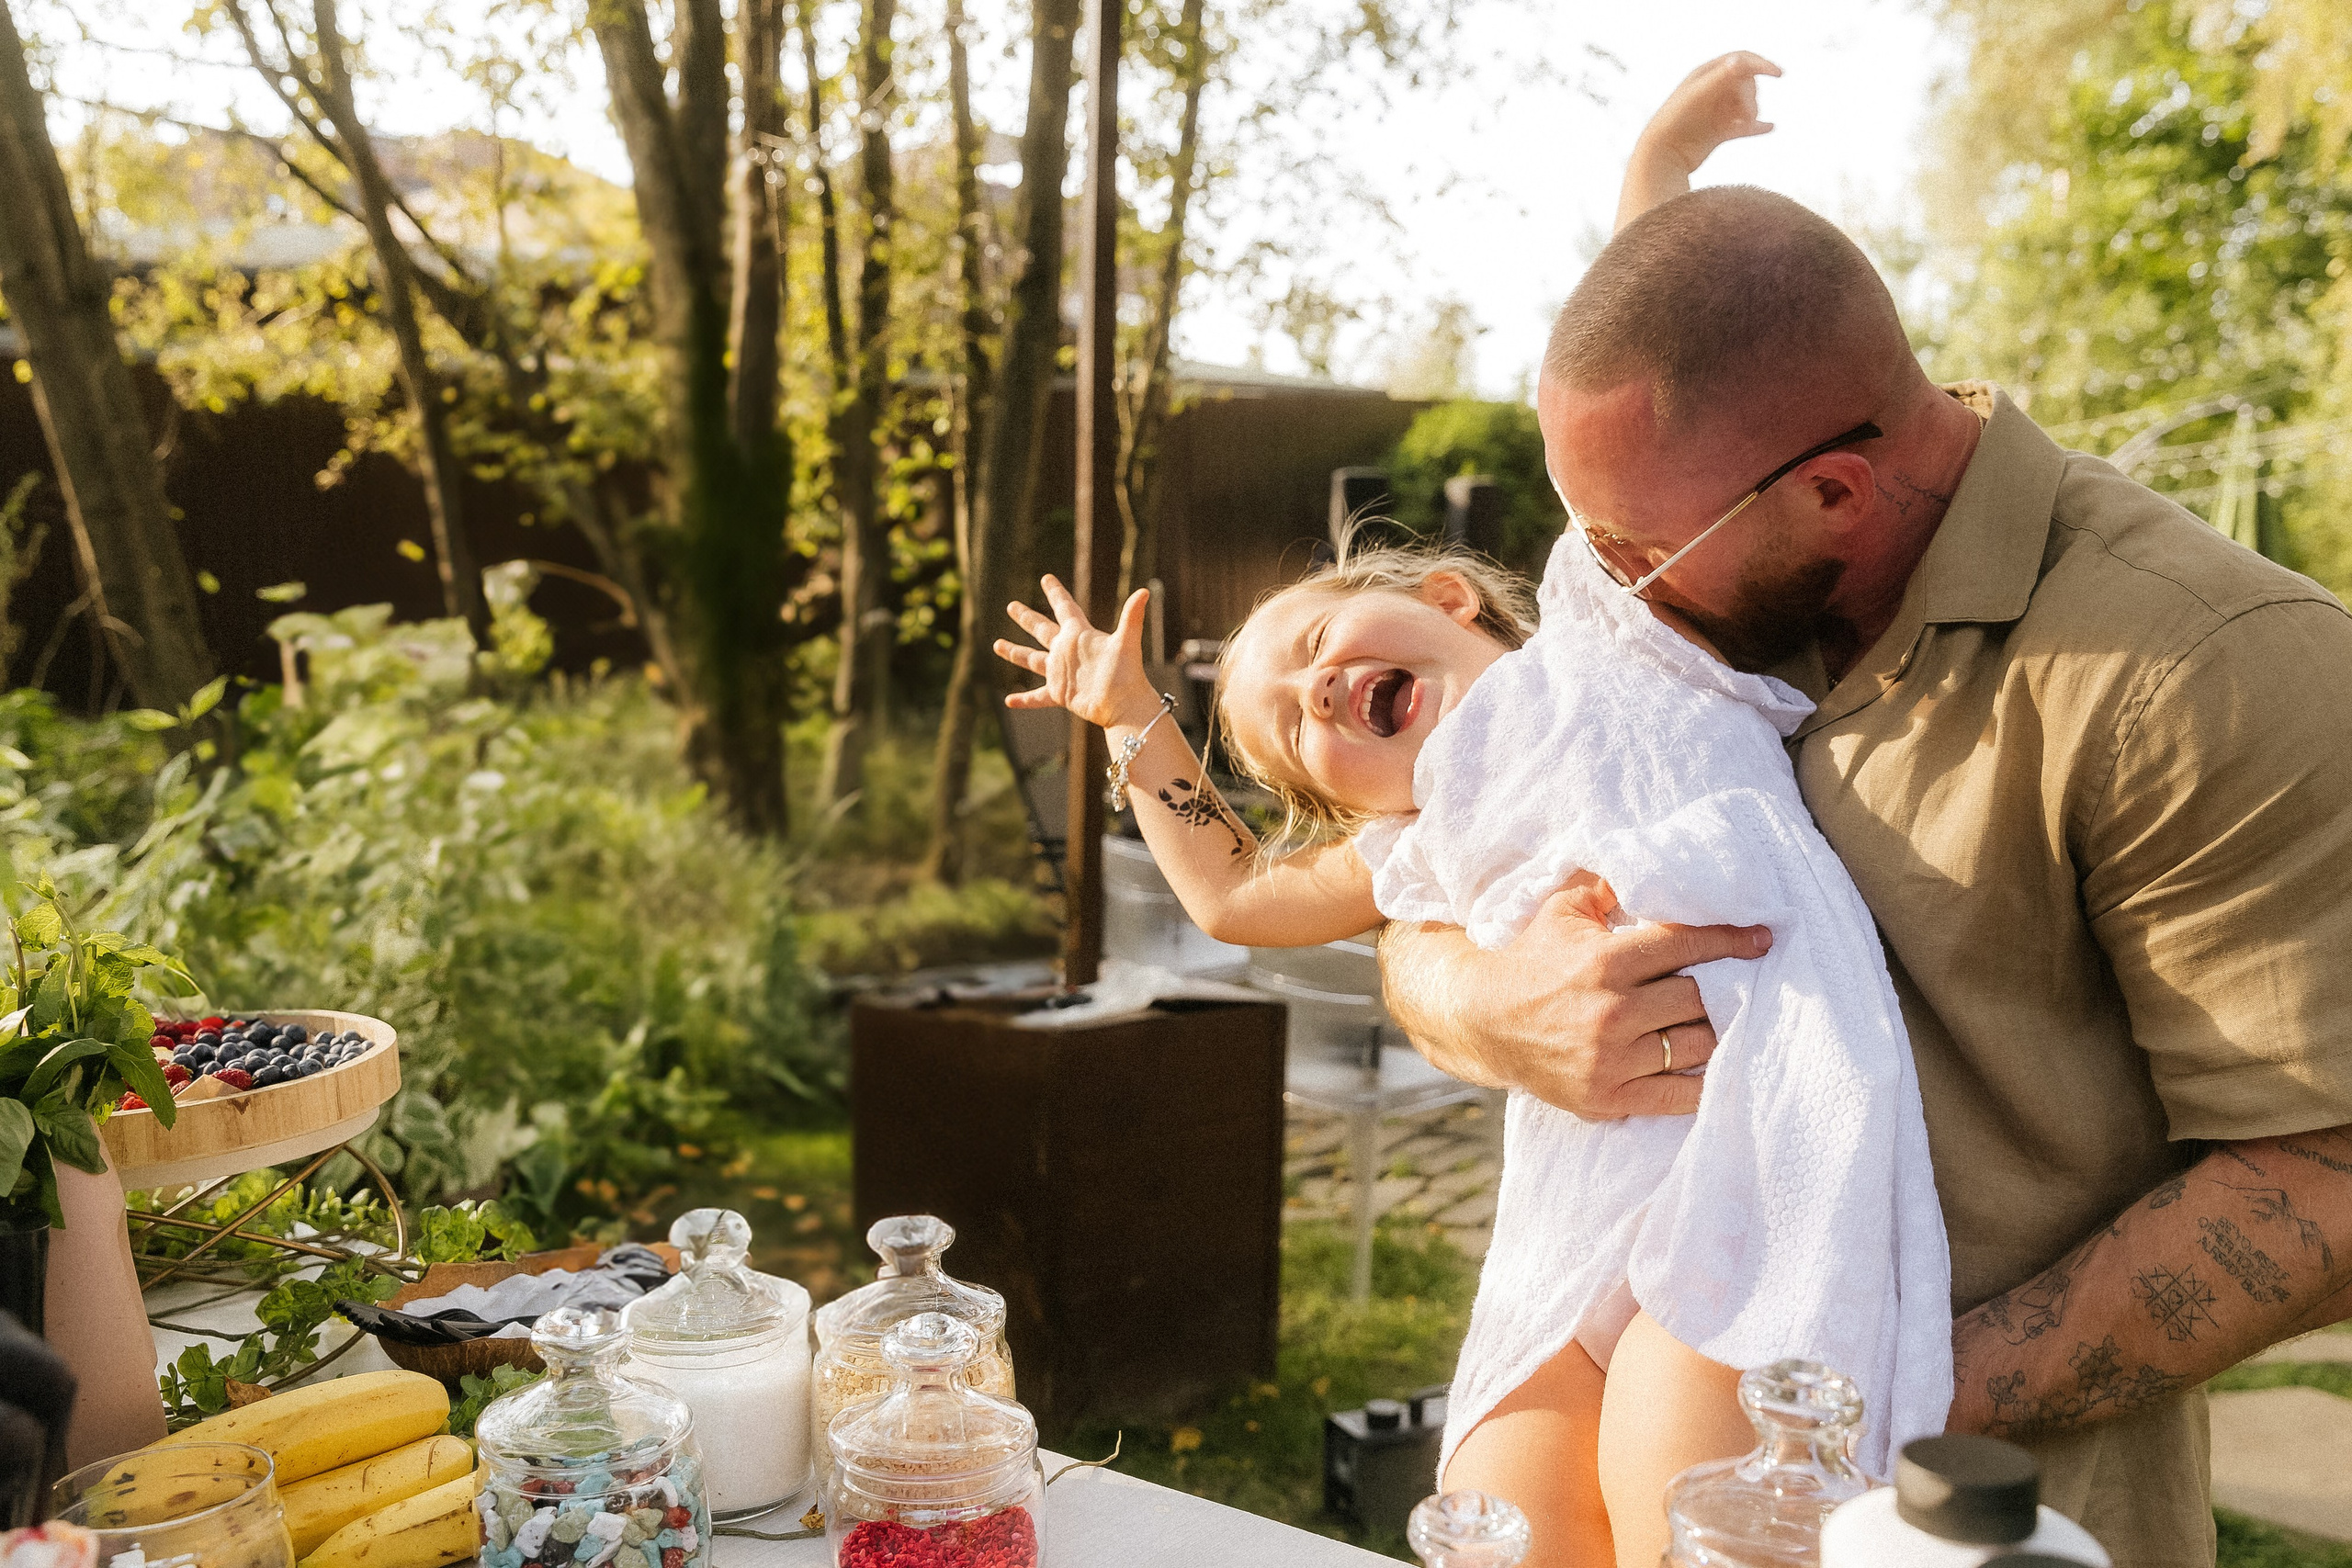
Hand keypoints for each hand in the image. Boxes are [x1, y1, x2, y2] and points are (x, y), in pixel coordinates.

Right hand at [994, 576, 1159, 730]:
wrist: (1125, 705)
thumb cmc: (1127, 674)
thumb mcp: (1126, 642)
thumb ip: (1132, 617)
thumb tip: (1145, 591)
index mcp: (1079, 635)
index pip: (1065, 607)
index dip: (1055, 592)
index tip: (1046, 578)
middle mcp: (1067, 650)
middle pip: (1042, 629)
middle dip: (1027, 618)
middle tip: (1011, 606)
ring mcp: (1062, 672)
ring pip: (1032, 660)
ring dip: (1015, 653)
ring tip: (996, 644)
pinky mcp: (1060, 693)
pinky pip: (1038, 696)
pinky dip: (1024, 699)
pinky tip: (1009, 701)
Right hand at [1383, 872, 1771, 1117]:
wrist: (1483, 1021)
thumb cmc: (1532, 959)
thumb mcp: (1562, 909)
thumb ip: (1608, 882)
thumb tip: (1655, 856)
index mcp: (1605, 962)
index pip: (1685, 945)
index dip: (1730, 940)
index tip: (1763, 939)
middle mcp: (1612, 1012)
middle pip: (1698, 998)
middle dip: (1722, 988)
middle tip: (1744, 983)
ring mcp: (1611, 1060)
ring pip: (1696, 1045)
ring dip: (1717, 1031)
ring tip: (1731, 1021)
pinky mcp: (1609, 1098)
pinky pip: (1679, 1095)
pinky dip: (1706, 1083)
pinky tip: (1720, 1069)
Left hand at [1640, 51, 1780, 174]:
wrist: (1661, 156)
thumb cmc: (1675, 121)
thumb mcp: (1698, 95)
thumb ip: (1720, 78)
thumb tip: (1741, 60)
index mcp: (1705, 75)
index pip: (1740, 61)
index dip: (1760, 65)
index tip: (1779, 75)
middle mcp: (1711, 92)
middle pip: (1746, 85)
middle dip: (1750, 97)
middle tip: (1746, 114)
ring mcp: (1715, 113)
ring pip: (1746, 106)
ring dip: (1750, 113)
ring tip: (1743, 124)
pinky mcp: (1718, 133)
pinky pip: (1744, 128)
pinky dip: (1756, 127)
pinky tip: (1769, 127)